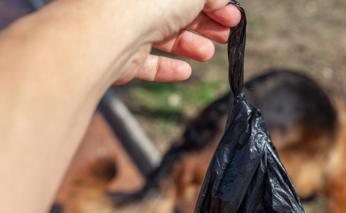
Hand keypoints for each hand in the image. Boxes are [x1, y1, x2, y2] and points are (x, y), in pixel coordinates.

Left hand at [115, 0, 240, 83]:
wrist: (111, 30)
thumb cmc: (152, 0)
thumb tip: (224, 3)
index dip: (215, 4)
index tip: (233, 18)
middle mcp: (137, 3)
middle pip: (177, 14)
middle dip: (205, 25)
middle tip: (226, 37)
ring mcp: (128, 28)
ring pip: (163, 38)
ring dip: (190, 45)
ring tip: (207, 53)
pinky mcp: (123, 56)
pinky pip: (148, 63)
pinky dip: (168, 68)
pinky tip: (185, 71)